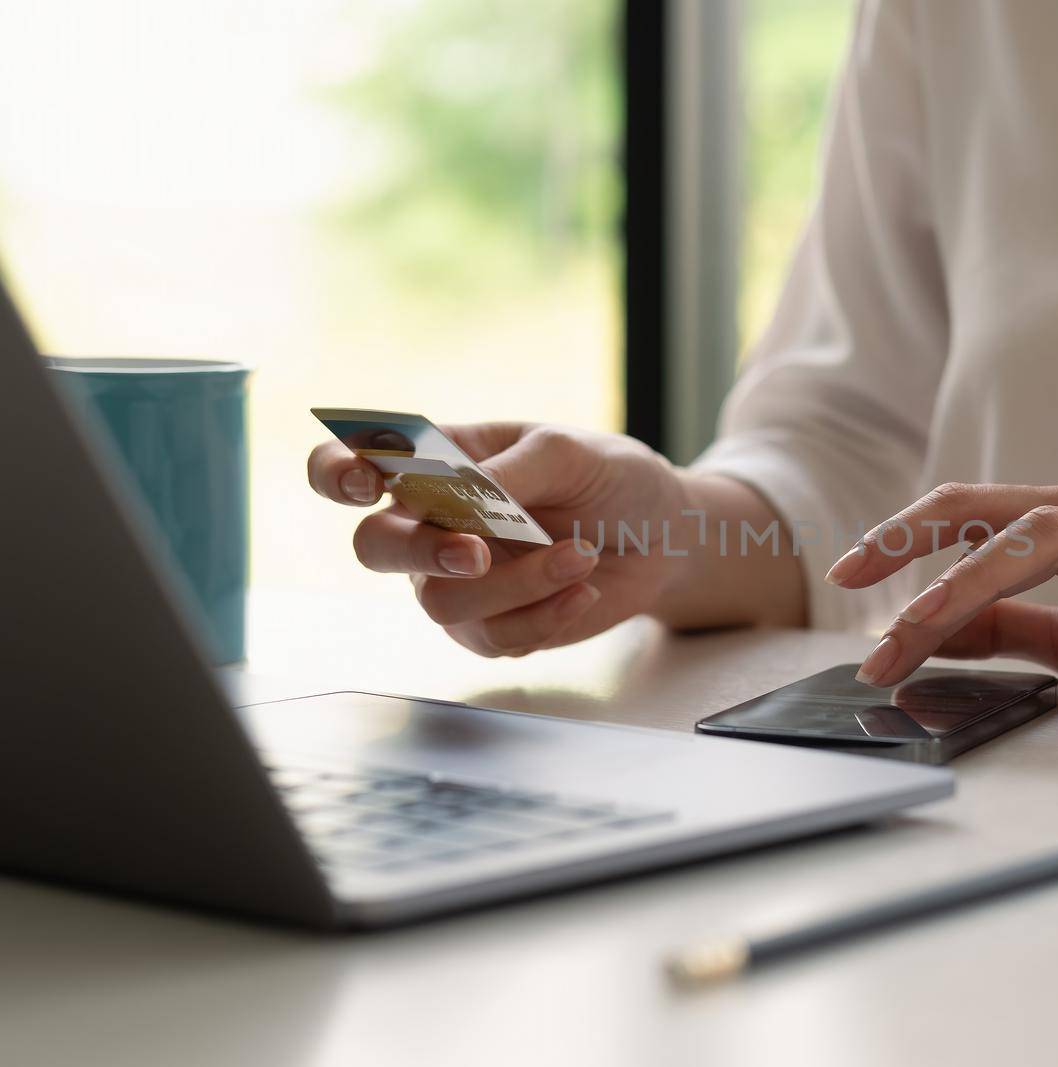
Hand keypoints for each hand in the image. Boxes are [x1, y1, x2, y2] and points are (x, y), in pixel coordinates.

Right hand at [308, 423, 689, 656]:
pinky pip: (494, 637)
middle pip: (376, 546)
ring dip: (517, 583)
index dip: (336, 473)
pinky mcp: (491, 627)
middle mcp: (430, 524)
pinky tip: (584, 588)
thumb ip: (511, 472)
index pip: (350, 464)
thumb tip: (460, 496)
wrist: (664, 536)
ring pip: (444, 601)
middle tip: (476, 552)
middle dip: (421, 552)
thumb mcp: (570, 454)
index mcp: (435, 463)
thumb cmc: (609, 477)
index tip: (366, 481)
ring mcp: (455, 581)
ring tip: (582, 554)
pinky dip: (544, 614)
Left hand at [827, 477, 1057, 707]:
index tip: (846, 578)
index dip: (901, 541)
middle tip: (846, 581)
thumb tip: (932, 632)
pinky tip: (1055, 551)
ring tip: (911, 623)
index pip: (967, 520)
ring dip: (961, 580)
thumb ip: (1012, 629)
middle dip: (904, 545)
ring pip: (1030, 533)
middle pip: (979, 511)